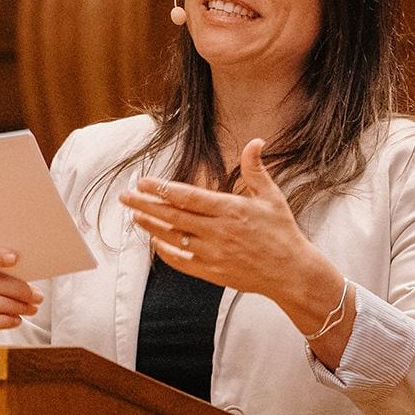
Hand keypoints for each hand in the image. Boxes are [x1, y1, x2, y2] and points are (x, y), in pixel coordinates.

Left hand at [118, 139, 335, 317]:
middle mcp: (218, 232)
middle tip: (124, 195)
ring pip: (173, 238)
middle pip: (173, 216)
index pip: (188, 196)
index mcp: (231, 210)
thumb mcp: (272, 197)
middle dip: (145, 204)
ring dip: (150, 226)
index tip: (143, 181)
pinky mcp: (211, 272)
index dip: (162, 188)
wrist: (291, 273)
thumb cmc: (282, 232)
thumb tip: (255, 141)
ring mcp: (213, 254)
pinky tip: (155, 241)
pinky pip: (181, 261)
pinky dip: (165, 251)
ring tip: (134, 215)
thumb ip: (256, 169)